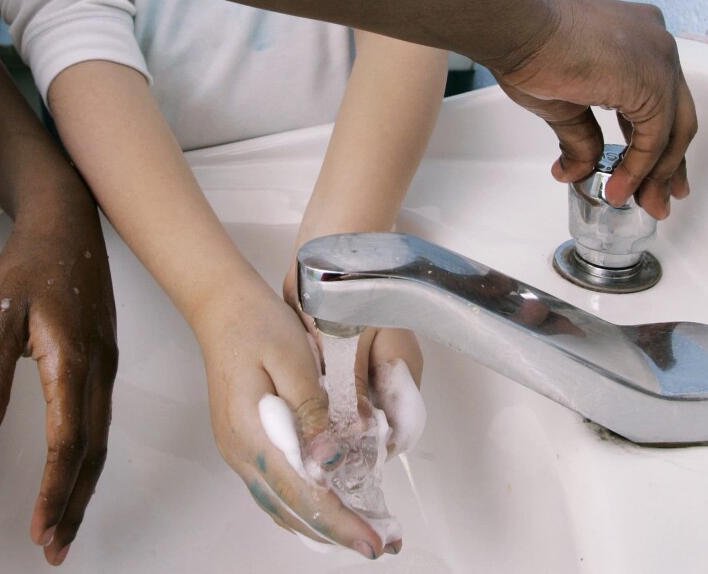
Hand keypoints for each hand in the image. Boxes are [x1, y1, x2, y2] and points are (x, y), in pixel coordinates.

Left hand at [0, 204, 116, 565]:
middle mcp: (99, 370)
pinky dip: (91, 455)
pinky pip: (103, 419)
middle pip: (92, 452)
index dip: (56, 492)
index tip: (41, 530)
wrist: (69, 222)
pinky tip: (80, 466)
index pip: (68, 443)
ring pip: (101, 439)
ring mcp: (108, 365)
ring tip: (67, 519)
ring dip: (84, 484)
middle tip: (56, 545)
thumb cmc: (34, 263)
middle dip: (74, 503)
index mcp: (73, 362)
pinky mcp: (106, 359)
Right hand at [195, 284, 396, 558]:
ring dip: (318, 525)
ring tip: (358, 534)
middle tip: (378, 545)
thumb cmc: (259, 327)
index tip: (373, 542)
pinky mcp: (241, 444)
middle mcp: (240, 452)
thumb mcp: (294, 360)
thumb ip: (312, 411)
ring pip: (279, 506)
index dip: (340, 521)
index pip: (302, 492)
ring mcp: (237, 451)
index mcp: (252, 433)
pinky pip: (273, 489)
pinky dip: (301, 507)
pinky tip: (324, 509)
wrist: (222, 309)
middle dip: (335, 533)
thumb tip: (330, 461)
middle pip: (290, 510)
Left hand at [283, 270, 424, 458]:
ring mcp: (368, 363)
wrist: (333, 249)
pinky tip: (303, 401)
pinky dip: (325, 396)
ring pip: (356, 406)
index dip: (376, 448)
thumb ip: (353, 389)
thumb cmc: (352, 288)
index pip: (402, 427)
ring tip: (307, 427)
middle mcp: (390, 372)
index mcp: (404, 370)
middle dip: (351, 435)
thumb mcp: (350, 343)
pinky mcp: (347, 355)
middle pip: (378, 420)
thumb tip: (357, 435)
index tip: (345, 459)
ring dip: (334, 416)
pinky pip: (340, 387)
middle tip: (318, 446)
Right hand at [491, 0, 696, 219]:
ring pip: (674, 128)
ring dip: (657, 173)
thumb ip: (581, 138)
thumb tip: (577, 172)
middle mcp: (657, 45)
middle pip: (676, 116)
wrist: (517, 30)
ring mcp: (659, 58)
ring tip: (644, 202)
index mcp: (638, 41)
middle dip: (668, 164)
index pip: (658, 101)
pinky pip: (655, 136)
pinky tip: (621, 187)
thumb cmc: (529, 50)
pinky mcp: (652, 78)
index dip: (652, 143)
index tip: (644, 173)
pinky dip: (639, 167)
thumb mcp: (562, 104)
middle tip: (660, 196)